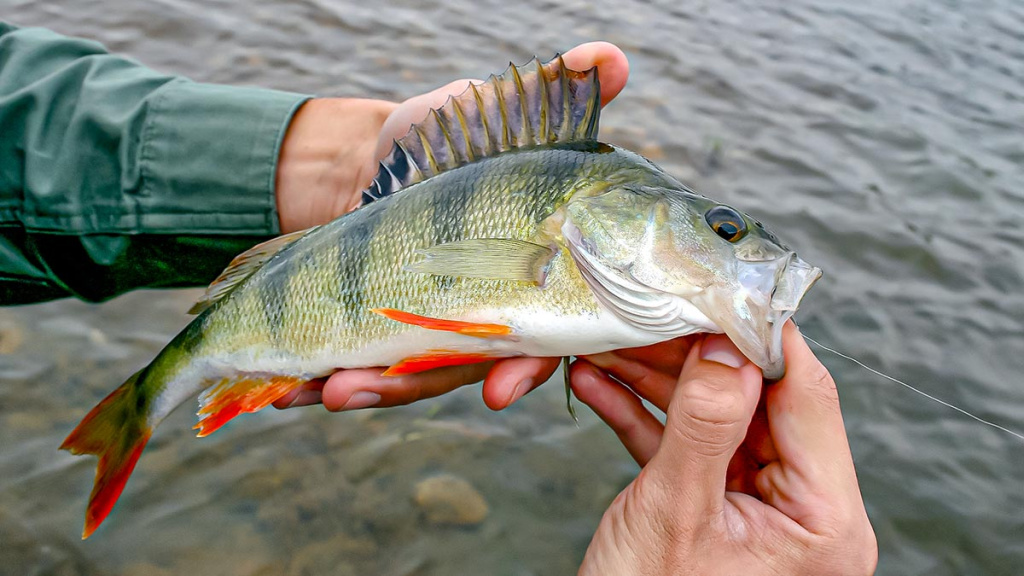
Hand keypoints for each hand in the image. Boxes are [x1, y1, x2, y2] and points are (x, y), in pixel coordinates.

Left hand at [272, 42, 629, 411]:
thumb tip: (612, 59)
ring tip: (331, 389)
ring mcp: (427, 328)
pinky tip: (291, 389)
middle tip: (365, 390)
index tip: (499, 391)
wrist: (370, 154)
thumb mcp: (497, 109)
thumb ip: (555, 93)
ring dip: (368, 388)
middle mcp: (482, 314)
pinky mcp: (376, 329)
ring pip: (410, 375)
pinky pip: (358, 365)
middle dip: (415, 384)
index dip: (526, 368)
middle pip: (461, 370)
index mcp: (527, 276)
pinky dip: (323, 381)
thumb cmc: (449, 135)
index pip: (542, 335)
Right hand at [570, 323, 876, 575]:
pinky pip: (682, 446)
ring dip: (656, 381)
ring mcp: (756, 509)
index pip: (808, 398)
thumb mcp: (675, 515)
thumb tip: (728, 346)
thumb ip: (704, 424)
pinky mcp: (713, 509)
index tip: (723, 286)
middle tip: (648, 311)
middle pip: (756, 400)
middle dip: (692, 355)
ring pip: (713, 416)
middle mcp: (801, 510)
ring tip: (606, 343)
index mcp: (823, 520)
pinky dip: (642, 416)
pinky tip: (598, 385)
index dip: (764, 337)